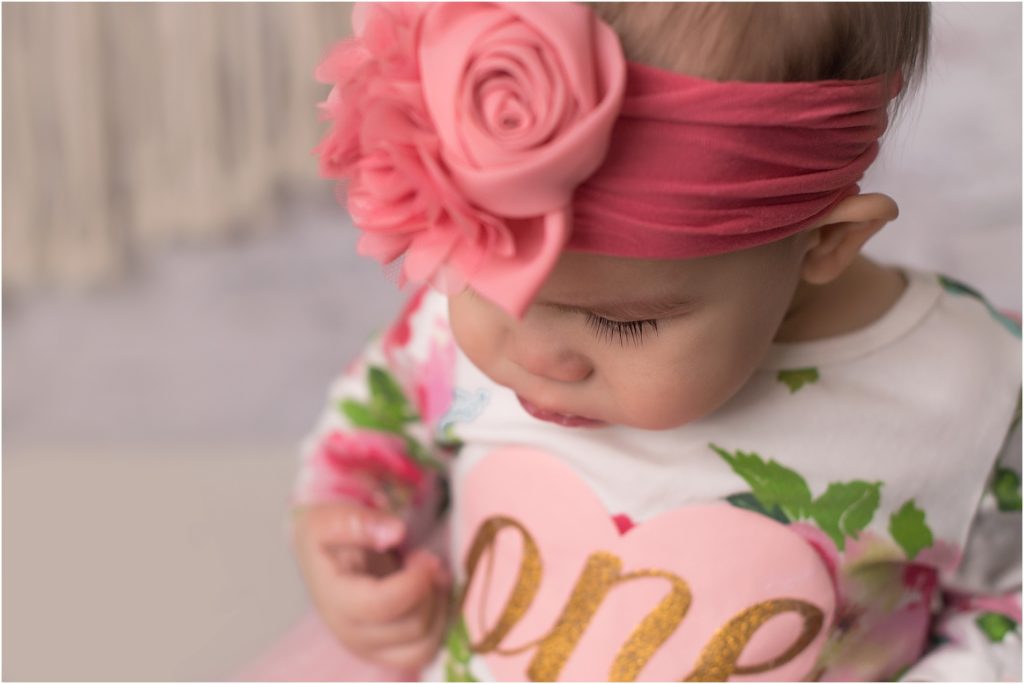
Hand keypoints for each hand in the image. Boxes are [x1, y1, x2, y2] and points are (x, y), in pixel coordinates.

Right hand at [292, 501, 450, 669]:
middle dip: (428, 589)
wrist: (325, 556)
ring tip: (429, 576)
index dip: (413, 583)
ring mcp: (370, 648)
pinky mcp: (388, 652)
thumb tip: (395, 532)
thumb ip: (355, 521)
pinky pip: (425, 651)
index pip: (381, 606)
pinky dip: (439, 622)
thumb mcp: (329, 517)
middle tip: (425, 558)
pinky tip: (432, 592)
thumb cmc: (328, 536)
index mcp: (335, 601)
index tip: (423, 556)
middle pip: (410, 626)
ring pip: (423, 645)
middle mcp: (351, 634)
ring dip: (437, 607)